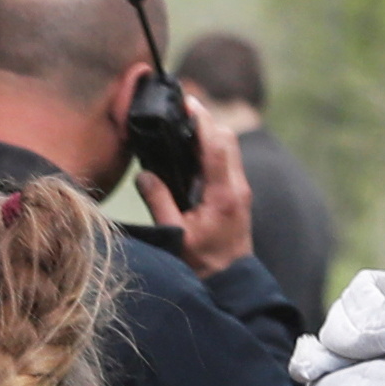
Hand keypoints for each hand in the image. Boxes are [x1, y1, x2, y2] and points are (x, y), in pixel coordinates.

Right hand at [139, 111, 258, 277]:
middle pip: (227, 139)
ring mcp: (240, 189)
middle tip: (183, 109)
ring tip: (185, 126)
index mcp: (223, 195)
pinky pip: (226, 161)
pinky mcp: (237, 194)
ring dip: (210, 133)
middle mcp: (237, 187)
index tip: (188, 104)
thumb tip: (144, 176)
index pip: (216, 146)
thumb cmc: (202, 263)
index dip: (203, 121)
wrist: (229, 281)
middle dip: (207, 121)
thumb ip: (160, 203)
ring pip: (229, 148)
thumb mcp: (176, 234)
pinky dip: (211, 148)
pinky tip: (192, 151)